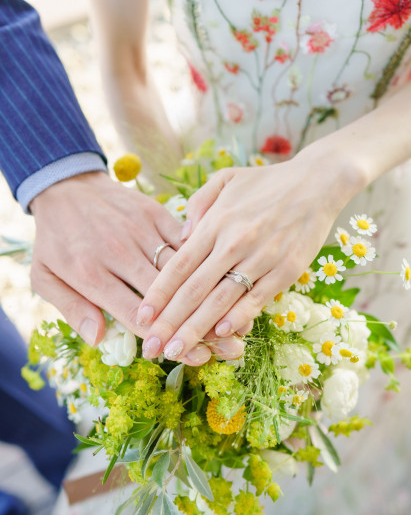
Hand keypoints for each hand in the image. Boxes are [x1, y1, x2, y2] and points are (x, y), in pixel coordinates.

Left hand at [30, 171, 245, 364]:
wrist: (66, 185)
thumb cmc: (56, 238)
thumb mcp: (44, 276)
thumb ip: (71, 308)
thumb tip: (97, 338)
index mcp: (92, 273)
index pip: (134, 315)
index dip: (165, 340)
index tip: (191, 358)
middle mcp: (120, 253)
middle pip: (167, 297)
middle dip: (197, 325)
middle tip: (225, 348)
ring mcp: (141, 231)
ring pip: (182, 269)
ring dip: (208, 297)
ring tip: (233, 321)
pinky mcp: (155, 213)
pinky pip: (184, 241)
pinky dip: (203, 261)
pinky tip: (223, 281)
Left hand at [137, 142, 364, 361]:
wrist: (317, 183)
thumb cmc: (267, 182)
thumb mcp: (226, 179)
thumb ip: (198, 204)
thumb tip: (181, 237)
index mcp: (216, 222)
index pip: (178, 265)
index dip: (158, 294)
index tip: (141, 316)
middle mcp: (234, 242)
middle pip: (194, 290)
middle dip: (169, 322)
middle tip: (150, 348)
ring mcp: (261, 258)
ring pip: (221, 301)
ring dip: (196, 330)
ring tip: (176, 351)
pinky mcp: (286, 271)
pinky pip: (257, 299)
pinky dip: (238, 318)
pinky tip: (220, 334)